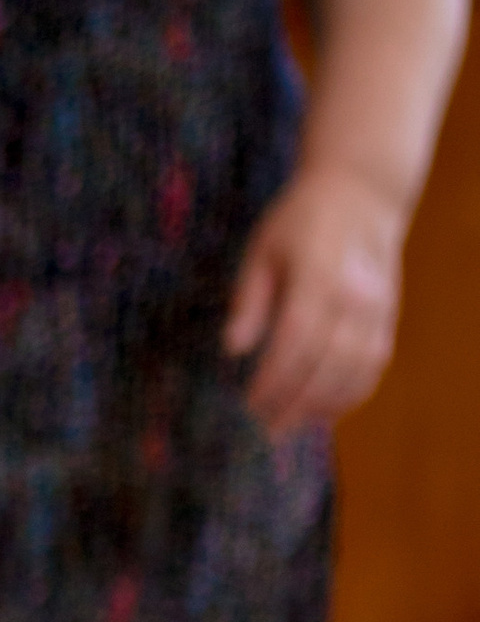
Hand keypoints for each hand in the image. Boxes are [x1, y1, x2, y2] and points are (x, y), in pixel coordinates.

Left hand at [222, 165, 404, 434]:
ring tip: (294, 425)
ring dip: (325, 404)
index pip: (296, 342)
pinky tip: (328, 409)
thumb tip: (233, 349)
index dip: (274, 379)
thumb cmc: (301, 219)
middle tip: (268, 428)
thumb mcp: (262, 249)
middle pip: (326, 364)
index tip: (251, 403)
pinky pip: (375, 362)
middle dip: (296, 402)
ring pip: (355, 370)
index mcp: (318, 277)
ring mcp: (376, 306)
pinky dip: (353, 391)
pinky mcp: (388, 313)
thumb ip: (249, 300)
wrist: (362, 193)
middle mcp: (354, 296)